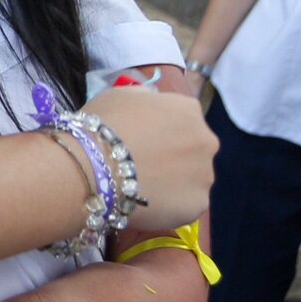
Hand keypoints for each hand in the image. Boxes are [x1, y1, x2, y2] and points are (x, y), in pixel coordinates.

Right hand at [88, 87, 215, 230]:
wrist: (94, 167)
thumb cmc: (103, 125)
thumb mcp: (120, 95)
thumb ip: (145, 99)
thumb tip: (151, 105)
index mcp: (188, 110)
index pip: (182, 118)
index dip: (160, 129)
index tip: (141, 139)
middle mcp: (206, 140)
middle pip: (193, 149)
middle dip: (173, 156)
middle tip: (142, 165)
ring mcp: (205, 175)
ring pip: (192, 178)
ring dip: (173, 181)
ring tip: (141, 187)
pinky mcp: (198, 205)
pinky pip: (185, 204)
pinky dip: (169, 205)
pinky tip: (146, 204)